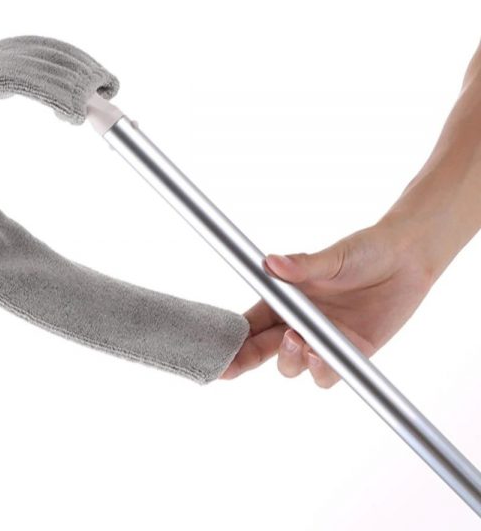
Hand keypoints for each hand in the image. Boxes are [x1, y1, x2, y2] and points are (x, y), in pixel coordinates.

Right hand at [221, 220, 435, 387]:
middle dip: (245, 361)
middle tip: (234, 367)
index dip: (231, 341)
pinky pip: (328, 373)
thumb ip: (302, 265)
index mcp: (285, 299)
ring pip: (293, 366)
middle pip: (262, 351)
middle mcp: (299, 322)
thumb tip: (271, 263)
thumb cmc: (364, 251)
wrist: (408, 259)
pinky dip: (322, 368)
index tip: (217, 355)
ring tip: (297, 340)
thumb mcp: (332, 257)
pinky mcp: (349, 351)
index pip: (249, 324)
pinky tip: (324, 353)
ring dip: (290, 359)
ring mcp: (323, 339)